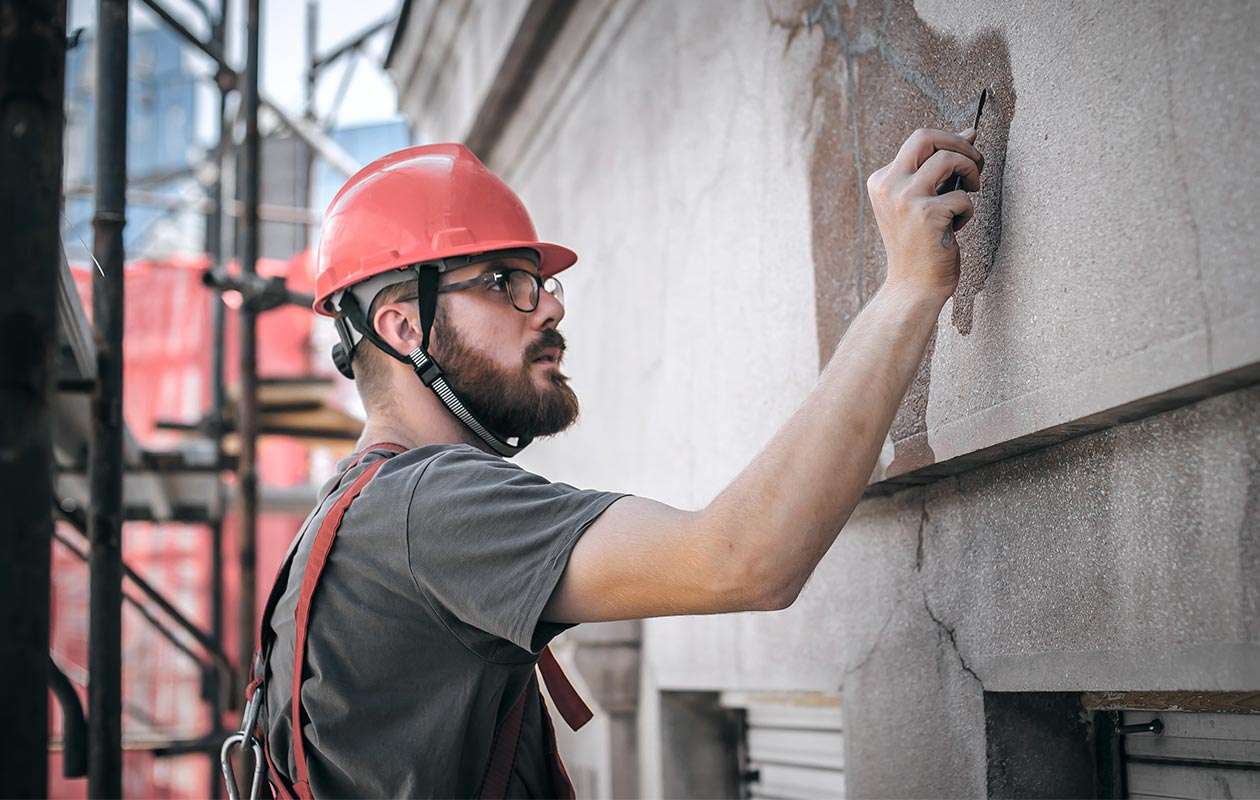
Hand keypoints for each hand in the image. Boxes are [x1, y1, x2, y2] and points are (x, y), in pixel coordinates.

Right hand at [865, 128, 983, 299]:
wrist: (912, 287)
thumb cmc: (921, 243)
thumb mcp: (924, 199)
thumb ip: (940, 167)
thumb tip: (971, 131)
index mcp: (882, 180)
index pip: (919, 141)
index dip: (950, 142)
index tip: (968, 157)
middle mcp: (888, 185)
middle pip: (926, 136)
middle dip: (959, 144)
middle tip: (975, 163)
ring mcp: (905, 198)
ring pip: (948, 158)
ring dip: (970, 171)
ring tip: (971, 191)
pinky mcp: (926, 214)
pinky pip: (961, 196)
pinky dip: (967, 210)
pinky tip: (956, 228)